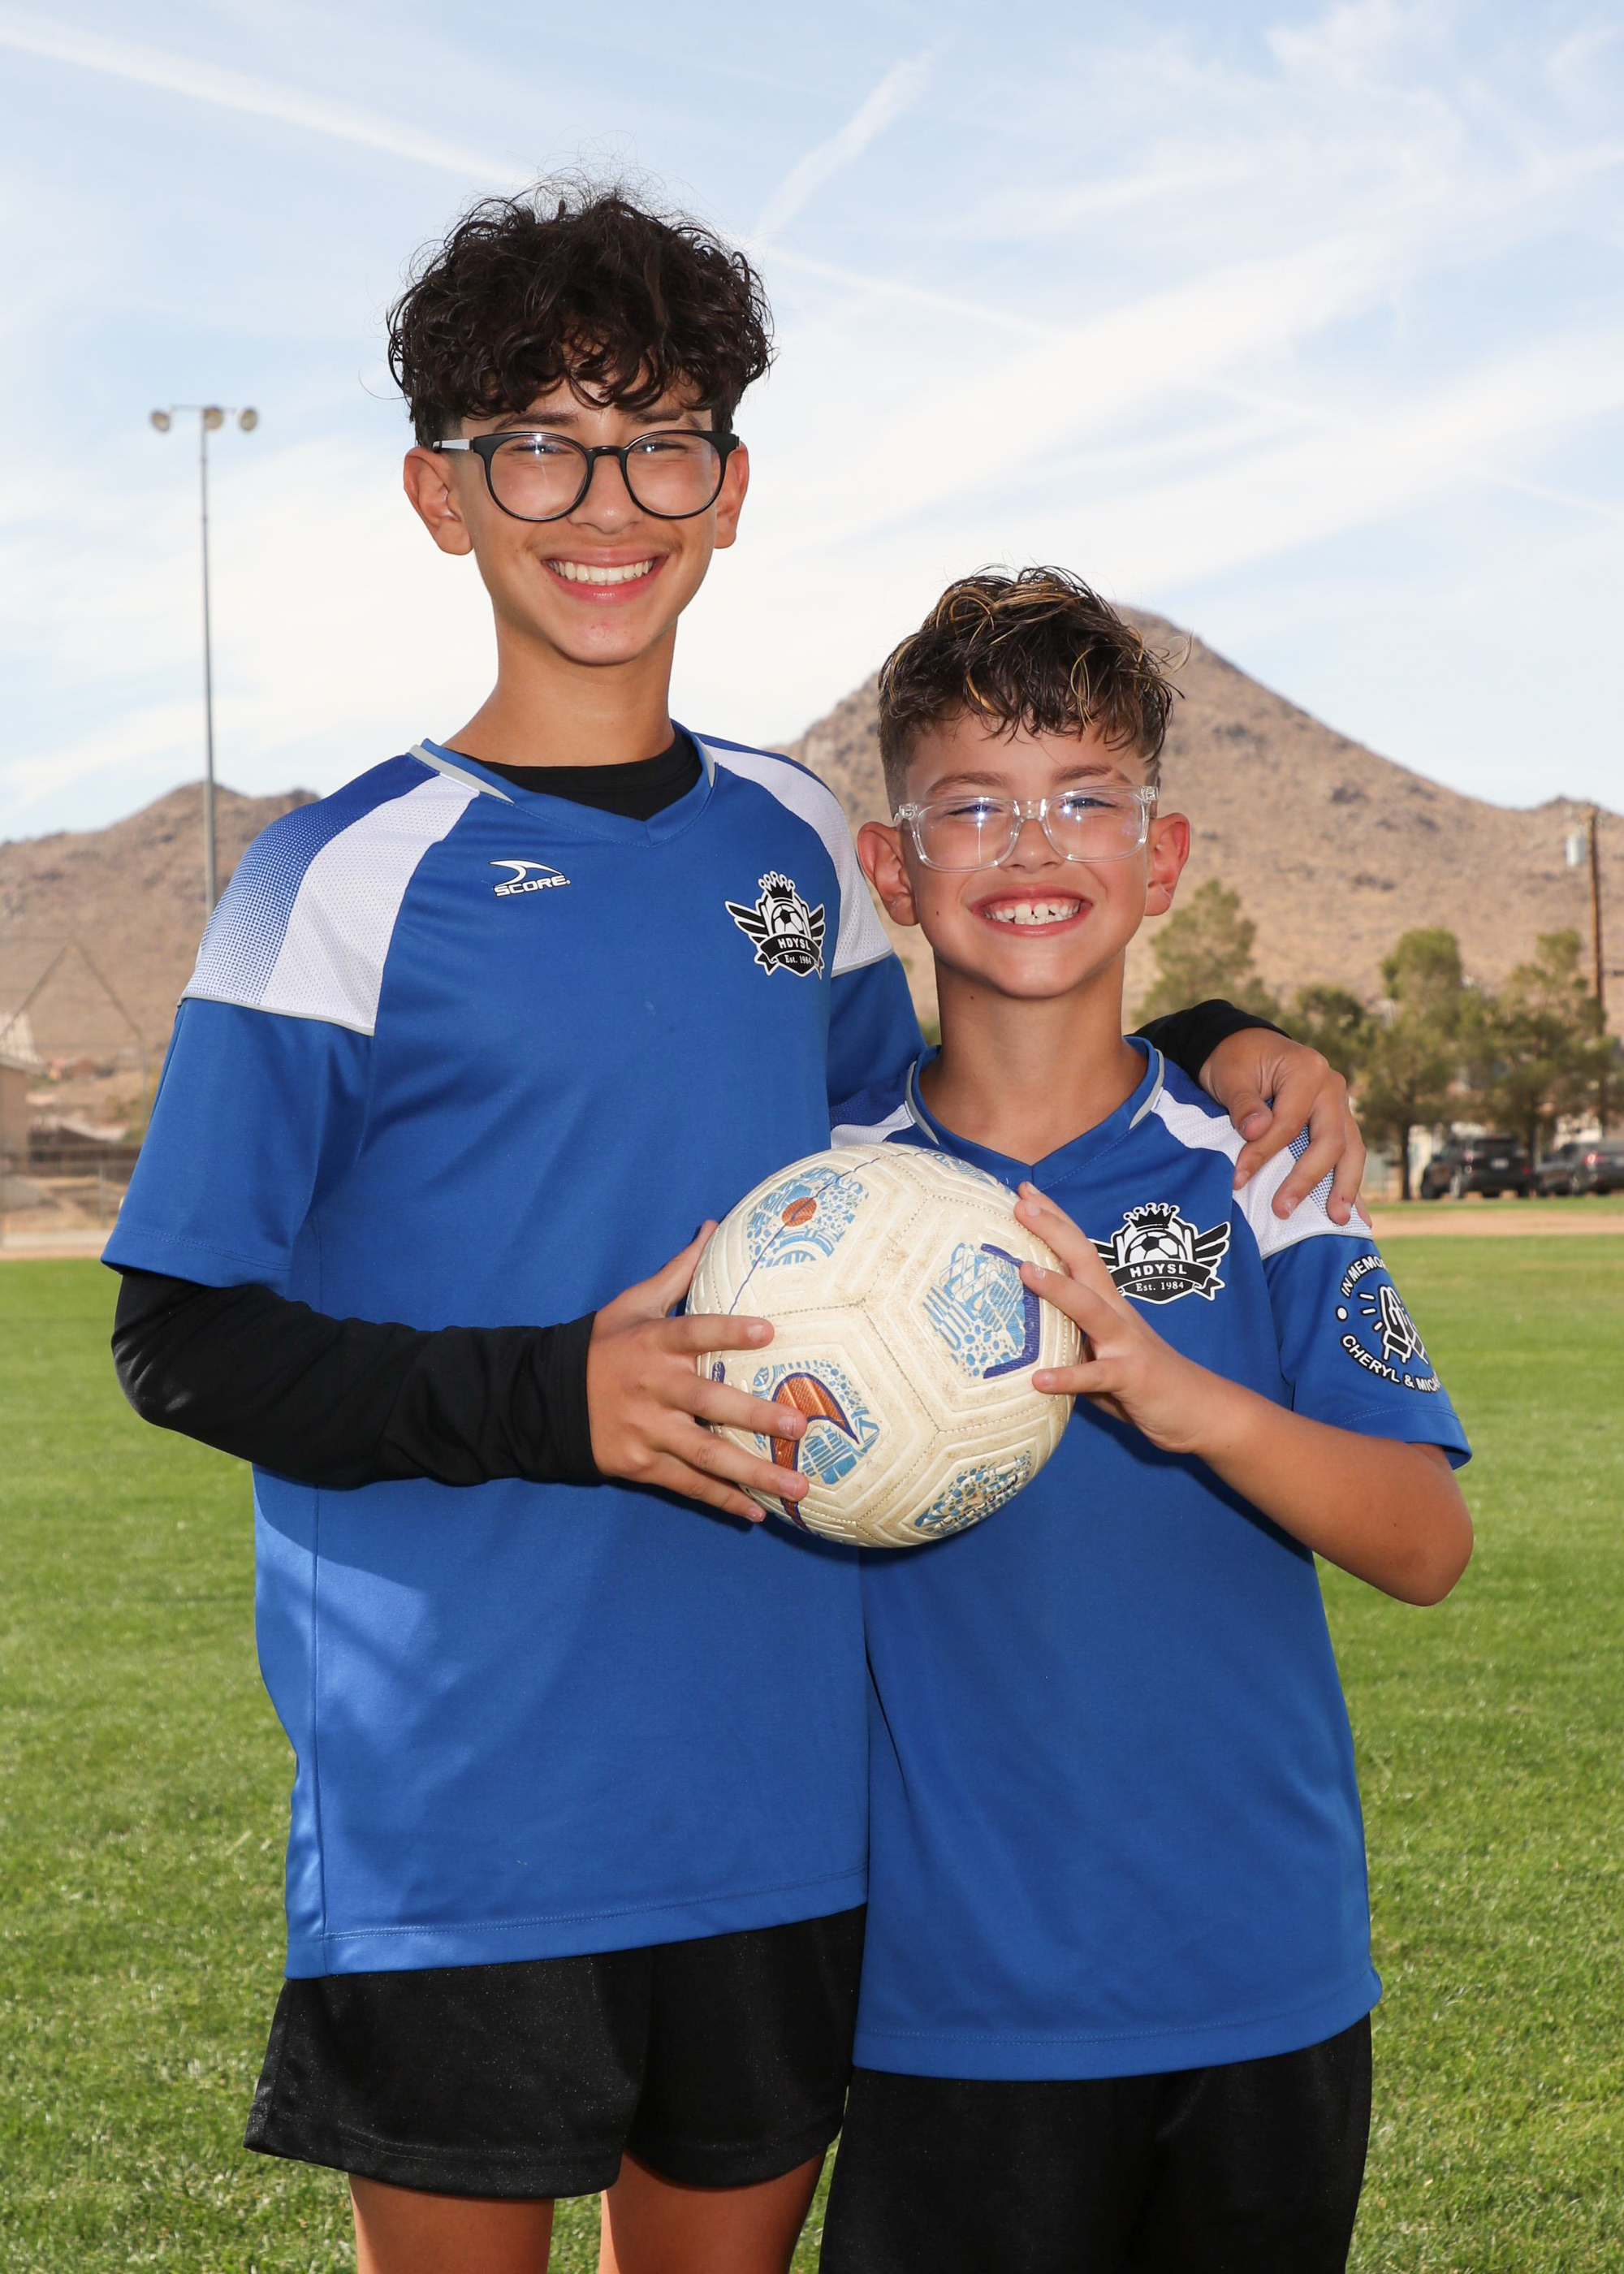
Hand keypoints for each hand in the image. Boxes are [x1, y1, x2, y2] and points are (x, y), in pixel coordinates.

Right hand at [586, 1227, 807, 1523]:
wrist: (545, 1398)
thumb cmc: (601, 1345)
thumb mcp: (633, 1304)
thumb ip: (679, 1272)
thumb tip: (714, 1228)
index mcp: (653, 1342)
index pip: (694, 1332)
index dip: (729, 1331)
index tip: (769, 1331)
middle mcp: (653, 1387)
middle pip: (709, 1403)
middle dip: (756, 1417)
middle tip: (800, 1426)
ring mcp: (647, 1429)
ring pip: (706, 1454)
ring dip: (754, 1473)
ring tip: (798, 1487)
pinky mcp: (640, 1463)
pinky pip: (687, 1483)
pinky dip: (722, 1499)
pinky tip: (757, 1513)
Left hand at [1015, 1187, 1229, 1456]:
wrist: (1199, 1410)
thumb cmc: (1143, 1381)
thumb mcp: (1102, 1353)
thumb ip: (1070, 1339)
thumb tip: (1024, 1333)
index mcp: (1109, 1303)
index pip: (1079, 1252)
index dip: (1055, 1220)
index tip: (1026, 1190)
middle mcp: (1117, 1314)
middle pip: (1085, 1262)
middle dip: (1054, 1230)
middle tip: (1022, 1203)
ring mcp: (1126, 1343)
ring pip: (1090, 1309)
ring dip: (1058, 1288)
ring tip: (1025, 1270)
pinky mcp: (1130, 1377)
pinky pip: (1097, 1376)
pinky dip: (1068, 1377)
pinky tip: (1040, 1379)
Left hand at [1198, 1031, 1366, 1224]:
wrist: (1245, 1045)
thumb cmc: (1234, 1060)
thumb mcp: (1230, 1075)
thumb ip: (1243, 1104)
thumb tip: (1256, 1132)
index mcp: (1307, 1070)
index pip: (1289, 1123)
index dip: (1263, 1153)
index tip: (1238, 1178)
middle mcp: (1332, 1087)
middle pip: (1331, 1140)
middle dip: (1307, 1179)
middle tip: (1282, 1209)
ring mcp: (1339, 1104)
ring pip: (1351, 1150)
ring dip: (1344, 1187)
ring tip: (1338, 1221)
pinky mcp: (1336, 1120)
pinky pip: (1348, 1153)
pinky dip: (1350, 1183)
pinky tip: (1358, 1215)